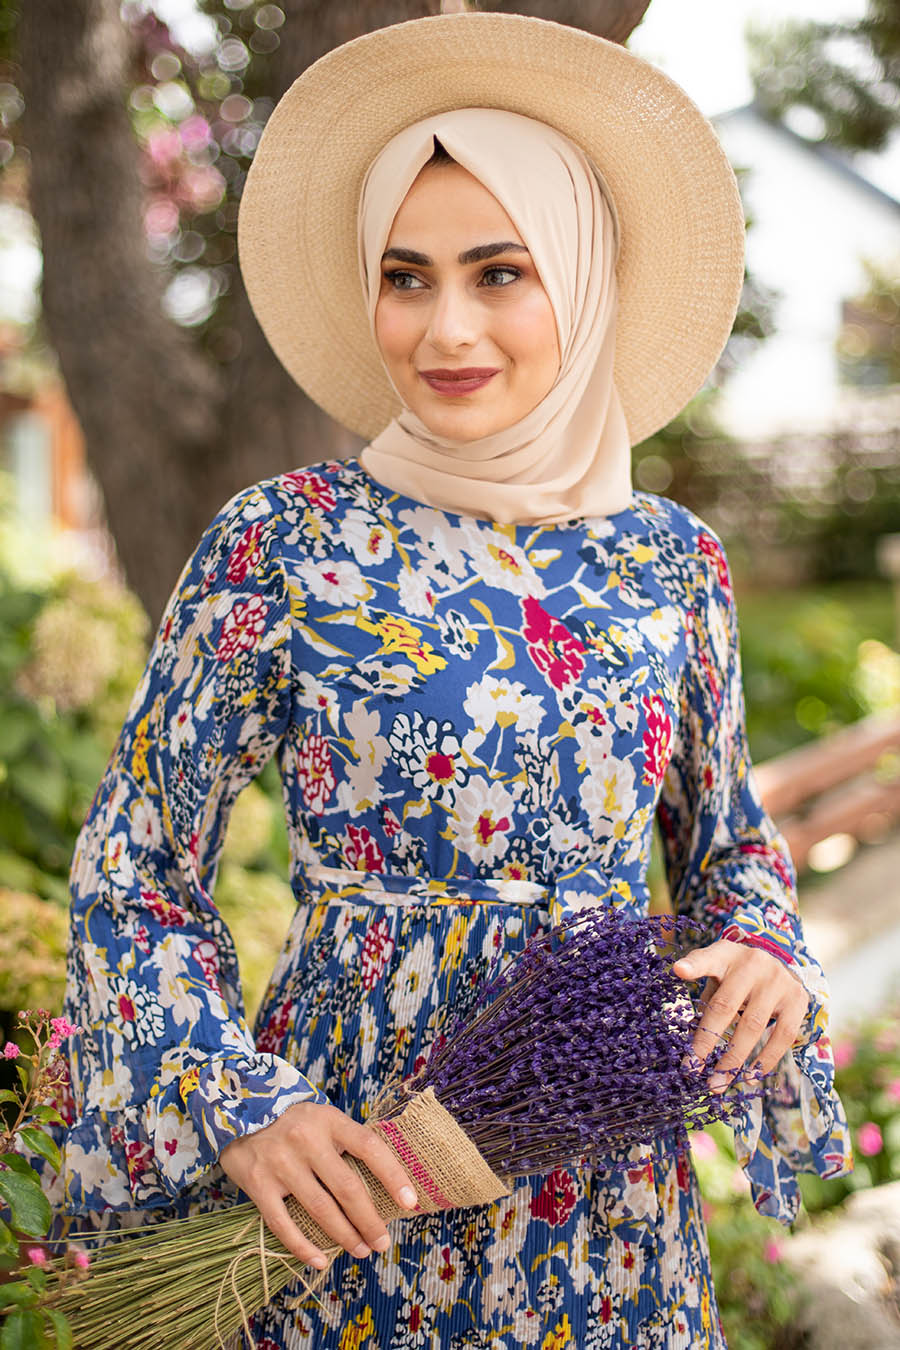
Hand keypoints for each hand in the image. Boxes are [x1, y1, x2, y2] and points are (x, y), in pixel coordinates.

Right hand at [219, 1101, 417, 1269]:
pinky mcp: (257, 1184)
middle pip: (347, 1188)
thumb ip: (346, 1143)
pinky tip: (320, 1260)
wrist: (238, 1109)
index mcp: (329, 1120)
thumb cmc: (292, 1120)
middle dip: (369, 1220)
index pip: (370, 1147)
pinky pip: (283, 1224)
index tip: (410, 1202)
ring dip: (345, 1236)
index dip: (393, 1175)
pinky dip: (303, 1247)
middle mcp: (306, 1140)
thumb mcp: (322, 1118)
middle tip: (382, 1242)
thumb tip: (384, 1182)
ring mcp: (281, 1163)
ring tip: (361, 1251)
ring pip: (320, 1210)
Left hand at [672, 939, 809, 1092]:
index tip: (678, 971)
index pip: (707, 958)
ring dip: (734, 1060)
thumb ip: (703, 991)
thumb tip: (688, 1030)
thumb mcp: (718, 971)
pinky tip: (750, 1077)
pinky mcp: (798, 999)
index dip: (693, 966)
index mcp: (726, 954)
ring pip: (753, 1026)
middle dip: (707, 1042)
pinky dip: (766, 1060)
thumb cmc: (738, 975)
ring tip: (719, 1083)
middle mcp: (753, 964)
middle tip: (693, 1070)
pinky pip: (783, 1035)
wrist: (781, 965)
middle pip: (726, 1006)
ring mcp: (778, 981)